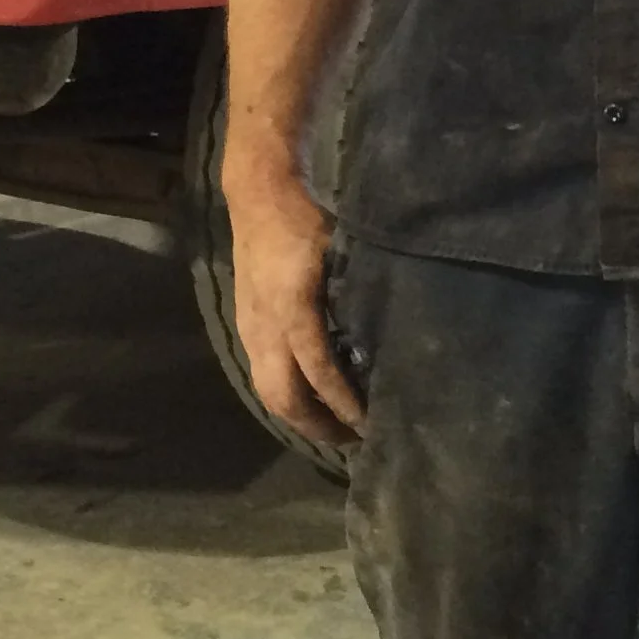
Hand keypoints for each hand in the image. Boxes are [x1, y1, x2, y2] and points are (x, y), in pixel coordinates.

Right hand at [222, 170, 364, 447]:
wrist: (259, 198)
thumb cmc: (307, 222)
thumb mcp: (342, 251)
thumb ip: (359, 293)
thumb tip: (392, 334)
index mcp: (293, 308)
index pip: (318, 369)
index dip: (342, 402)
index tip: (369, 422)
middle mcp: (266, 328)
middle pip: (285, 396)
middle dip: (318, 425)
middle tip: (354, 441)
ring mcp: (251, 330)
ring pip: (268, 393)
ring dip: (299, 418)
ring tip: (333, 430)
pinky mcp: (246, 328)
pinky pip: (262, 376)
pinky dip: (286, 398)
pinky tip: (311, 401)